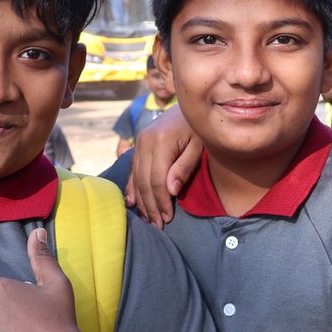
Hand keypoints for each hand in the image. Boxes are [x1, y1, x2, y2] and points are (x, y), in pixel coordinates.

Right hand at [125, 105, 201, 225]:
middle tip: (157, 225)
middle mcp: (145, 141)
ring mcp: (139, 142)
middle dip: (150, 206)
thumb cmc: (199, 128)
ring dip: (141, 200)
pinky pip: (132, 169)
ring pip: (136, 177)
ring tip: (148, 219)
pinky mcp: (138, 144)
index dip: (161, 201)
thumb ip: (184, 167)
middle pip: (144, 181)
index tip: (168, 218)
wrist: (190, 105)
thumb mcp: (199, 146)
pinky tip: (132, 202)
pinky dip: (132, 187)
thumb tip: (170, 190)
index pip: (157, 180)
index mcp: (160, 141)